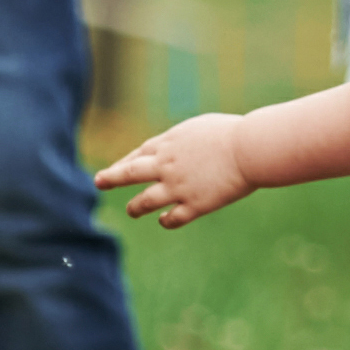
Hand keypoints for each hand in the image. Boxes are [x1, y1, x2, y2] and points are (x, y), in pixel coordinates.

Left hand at [96, 112, 254, 228]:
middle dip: (111, 178)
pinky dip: (166, 220)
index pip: (138, 153)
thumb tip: (175, 148)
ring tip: (132, 210)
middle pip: (130, 173)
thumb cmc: (233, 133)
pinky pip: (173, 218)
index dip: (124, 162)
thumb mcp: (201, 128)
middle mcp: (167, 165)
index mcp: (169, 143)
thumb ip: (184, 140)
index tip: (115, 168)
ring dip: (135, 207)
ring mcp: (178, 186)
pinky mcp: (195, 204)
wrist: (250, 149)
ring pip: (145, 201)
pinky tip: (163, 220)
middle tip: (99, 181)